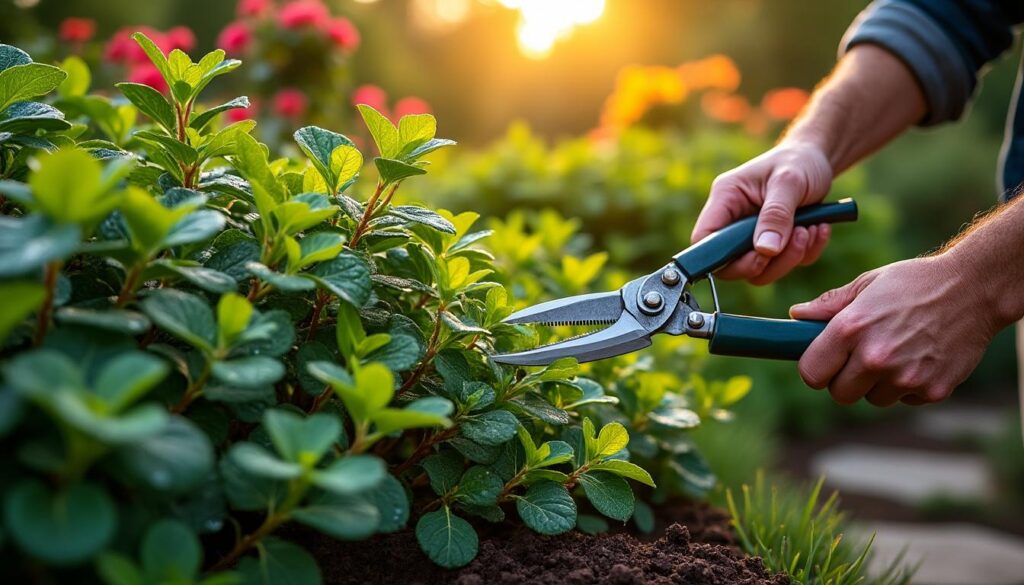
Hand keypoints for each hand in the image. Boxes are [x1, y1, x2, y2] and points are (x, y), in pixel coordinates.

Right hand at [692, 141, 833, 283]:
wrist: (818, 159)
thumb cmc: (798, 162)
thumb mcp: (789, 182)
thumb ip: (776, 215)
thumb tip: (765, 250)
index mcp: (725, 199)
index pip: (704, 239)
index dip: (720, 257)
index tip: (757, 256)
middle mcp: (733, 221)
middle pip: (731, 264)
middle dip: (767, 261)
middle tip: (798, 237)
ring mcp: (752, 236)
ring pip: (759, 271)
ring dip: (790, 257)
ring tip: (811, 229)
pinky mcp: (773, 245)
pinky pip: (783, 265)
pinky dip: (805, 254)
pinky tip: (818, 229)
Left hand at [790, 256, 1000, 405]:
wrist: (975, 288)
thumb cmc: (915, 282)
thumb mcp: (867, 284)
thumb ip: (830, 305)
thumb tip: (796, 315)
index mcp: (851, 328)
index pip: (811, 373)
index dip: (816, 369)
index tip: (825, 362)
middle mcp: (875, 357)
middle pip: (840, 394)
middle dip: (845, 379)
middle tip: (861, 357)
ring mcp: (905, 378)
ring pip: (873, 399)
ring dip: (878, 383)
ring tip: (897, 350)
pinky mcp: (932, 391)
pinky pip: (904, 400)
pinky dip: (908, 386)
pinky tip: (920, 357)